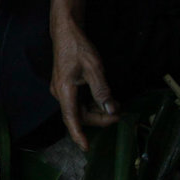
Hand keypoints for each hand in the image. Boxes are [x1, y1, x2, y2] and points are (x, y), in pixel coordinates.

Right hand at [50, 15, 119, 150]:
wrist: (66, 32)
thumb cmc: (78, 47)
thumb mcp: (94, 68)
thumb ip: (102, 90)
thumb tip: (111, 109)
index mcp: (65, 91)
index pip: (71, 119)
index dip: (79, 135)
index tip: (86, 147)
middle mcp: (60, 94)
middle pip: (79, 115)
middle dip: (99, 118)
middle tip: (119, 115)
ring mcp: (63, 91)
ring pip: (80, 109)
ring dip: (97, 111)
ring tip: (116, 107)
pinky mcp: (67, 87)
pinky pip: (80, 101)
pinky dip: (93, 103)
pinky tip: (106, 100)